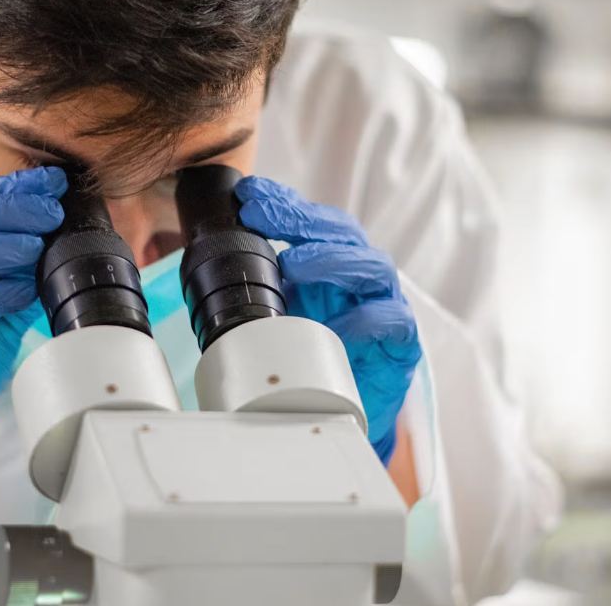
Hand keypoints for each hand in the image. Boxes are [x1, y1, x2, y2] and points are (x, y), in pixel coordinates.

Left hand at [236, 176, 420, 464]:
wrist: (344, 414)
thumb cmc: (313, 359)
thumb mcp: (278, 318)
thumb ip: (258, 291)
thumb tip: (209, 266)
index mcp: (329, 264)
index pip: (311, 221)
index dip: (284, 203)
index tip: (247, 195)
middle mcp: (359, 277)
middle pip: (343, 233)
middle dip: (301, 220)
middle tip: (261, 216)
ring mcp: (385, 305)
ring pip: (372, 266)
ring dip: (332, 260)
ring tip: (295, 264)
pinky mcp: (402, 342)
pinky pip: (392, 321)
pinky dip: (366, 319)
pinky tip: (337, 325)